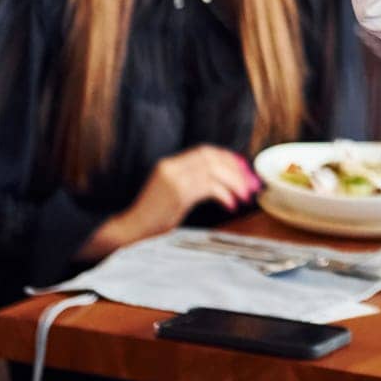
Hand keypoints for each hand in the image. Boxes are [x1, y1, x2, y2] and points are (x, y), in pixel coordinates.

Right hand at [81, 145, 259, 258]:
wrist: (129, 230)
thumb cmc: (153, 216)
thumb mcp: (172, 192)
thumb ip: (192, 181)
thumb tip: (223, 179)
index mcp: (170, 163)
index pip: (205, 150)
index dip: (227, 157)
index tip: (243, 168)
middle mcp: (172, 166)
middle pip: (212, 158)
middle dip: (235, 169)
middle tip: (250, 184)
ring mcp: (173, 178)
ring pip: (213, 171)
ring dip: (234, 183)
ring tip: (244, 196)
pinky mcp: (177, 194)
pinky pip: (209, 188)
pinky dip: (224, 194)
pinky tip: (230, 204)